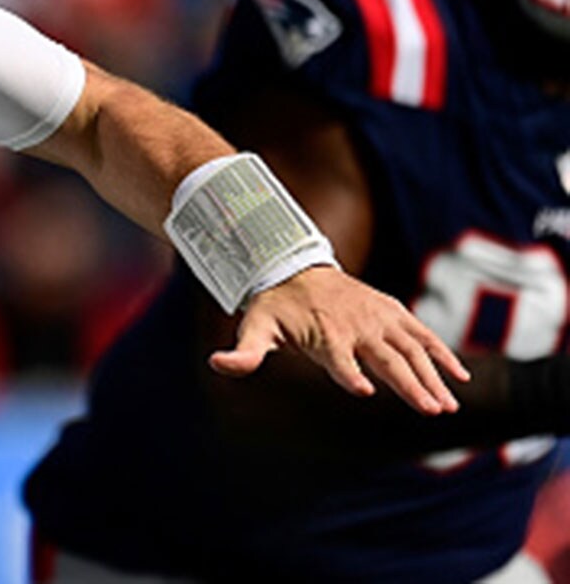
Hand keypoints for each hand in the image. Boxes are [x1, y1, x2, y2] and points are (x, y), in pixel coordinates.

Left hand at [211, 265, 469, 414]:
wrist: (295, 268)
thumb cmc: (276, 308)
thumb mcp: (255, 327)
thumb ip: (244, 352)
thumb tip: (216, 364)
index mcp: (325, 334)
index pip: (338, 358)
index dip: (348, 374)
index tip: (364, 391)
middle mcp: (356, 327)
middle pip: (385, 359)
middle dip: (408, 384)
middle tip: (430, 411)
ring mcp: (379, 319)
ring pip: (411, 351)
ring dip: (432, 377)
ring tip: (449, 406)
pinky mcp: (394, 313)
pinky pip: (423, 336)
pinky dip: (443, 355)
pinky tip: (461, 379)